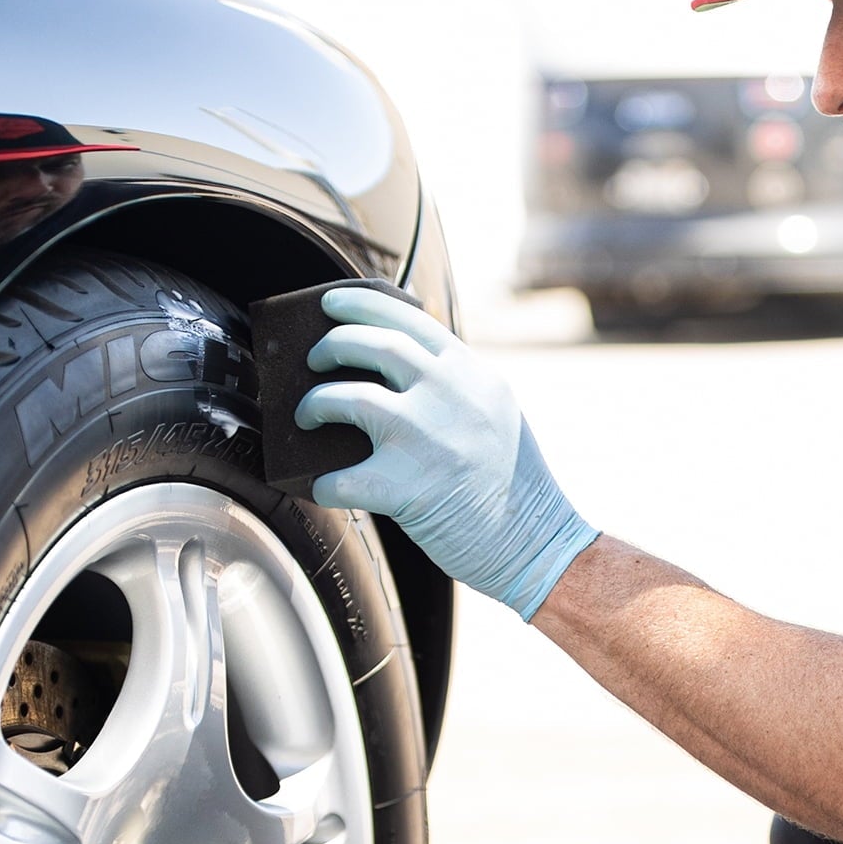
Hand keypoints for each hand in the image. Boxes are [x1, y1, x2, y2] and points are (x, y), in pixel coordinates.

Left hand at [295, 286, 598, 620]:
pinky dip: (322, 485)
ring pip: (345, 398)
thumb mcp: (496, 412)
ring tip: (306, 415)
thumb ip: (454, 385)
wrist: (536, 542)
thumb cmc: (513, 486)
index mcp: (469, 371)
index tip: (332, 301)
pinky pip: (339, 479)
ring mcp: (422, 437)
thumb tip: (394, 374)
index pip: (406, 317)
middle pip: (371, 345)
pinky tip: (322, 488)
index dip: (359, 304)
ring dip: (314, 403)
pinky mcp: (402, 487)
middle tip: (314, 359)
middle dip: (331, 345)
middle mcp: (445, 393)